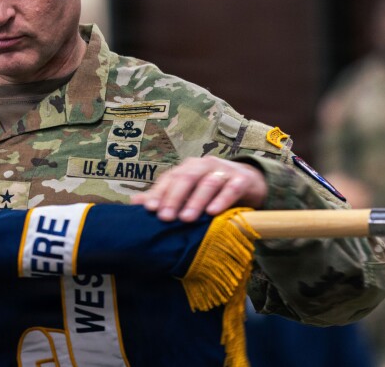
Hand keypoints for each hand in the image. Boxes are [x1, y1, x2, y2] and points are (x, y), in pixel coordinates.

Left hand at [131, 156, 267, 221]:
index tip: (149, 210)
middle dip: (174, 198)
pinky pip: (232, 189)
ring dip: (195, 201)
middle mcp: (204, 165)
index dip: (159, 193)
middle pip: (186, 178)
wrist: (248, 181)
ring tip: (186, 218)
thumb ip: (165, 196)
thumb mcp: (189, 191)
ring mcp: (224, 171)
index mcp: (188, 167)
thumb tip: (135, 202)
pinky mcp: (242, 180)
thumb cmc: (212, 188)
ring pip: (207, 183)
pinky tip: (213, 212)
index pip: (170, 178)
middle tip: (165, 217)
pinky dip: (222, 200)